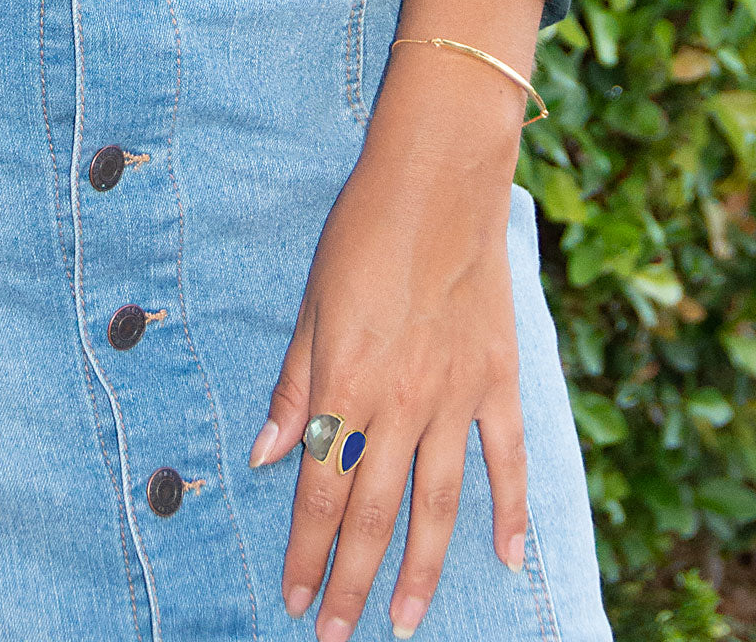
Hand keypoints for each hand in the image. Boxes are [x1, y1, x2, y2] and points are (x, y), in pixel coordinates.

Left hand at [247, 59, 528, 640]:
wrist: (438, 184)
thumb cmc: (365, 234)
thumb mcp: (313, 304)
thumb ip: (296, 384)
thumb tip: (270, 454)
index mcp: (347, 385)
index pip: (320, 490)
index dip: (306, 550)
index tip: (295, 595)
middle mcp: (402, 403)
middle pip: (372, 511)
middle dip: (351, 579)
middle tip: (338, 632)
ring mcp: (457, 395)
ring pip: (438, 503)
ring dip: (419, 568)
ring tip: (403, 619)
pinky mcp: (498, 377)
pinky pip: (509, 457)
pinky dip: (512, 510)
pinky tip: (507, 558)